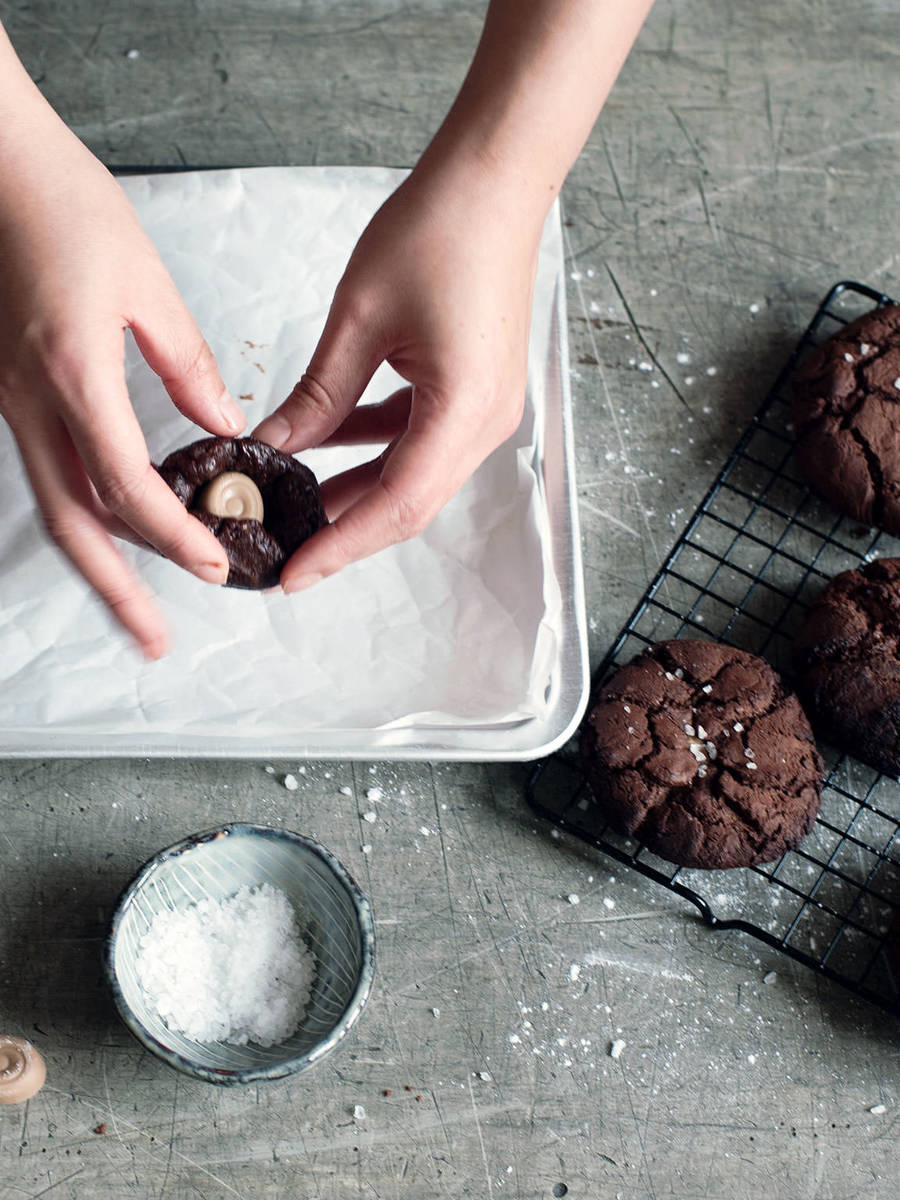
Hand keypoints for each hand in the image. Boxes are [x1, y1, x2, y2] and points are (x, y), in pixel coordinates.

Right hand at [0, 109, 245, 656]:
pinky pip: (48, 470)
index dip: (173, 536)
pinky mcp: (10, 391)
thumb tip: (224, 425)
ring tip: (134, 606)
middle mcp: (29, 402)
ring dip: (96, 561)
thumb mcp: (146, 284)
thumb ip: (187, 365)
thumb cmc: (63, 206)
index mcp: (71, 375)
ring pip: (53, 505)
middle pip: (71, 524)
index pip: (127, 488)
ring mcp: (10, 401)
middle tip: (155, 638)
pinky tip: (116, 527)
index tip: (217, 564)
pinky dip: (84, 513)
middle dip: (116, 590)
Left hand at [254, 161, 541, 591]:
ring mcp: (486, 409)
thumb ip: (317, 396)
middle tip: (285, 548)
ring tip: (294, 501)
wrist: (495, 181)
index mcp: (464, 412)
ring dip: (355, 489)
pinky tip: (325, 442)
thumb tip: (275, 448)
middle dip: (344, 529)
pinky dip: (373, 447)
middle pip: (407, 503)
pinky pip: (420, 439)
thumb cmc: (438, 230)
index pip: (395, 506)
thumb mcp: (359, 319)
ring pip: (412, 474)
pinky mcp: (476, 391)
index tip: (293, 576)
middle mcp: (486, 424)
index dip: (340, 546)